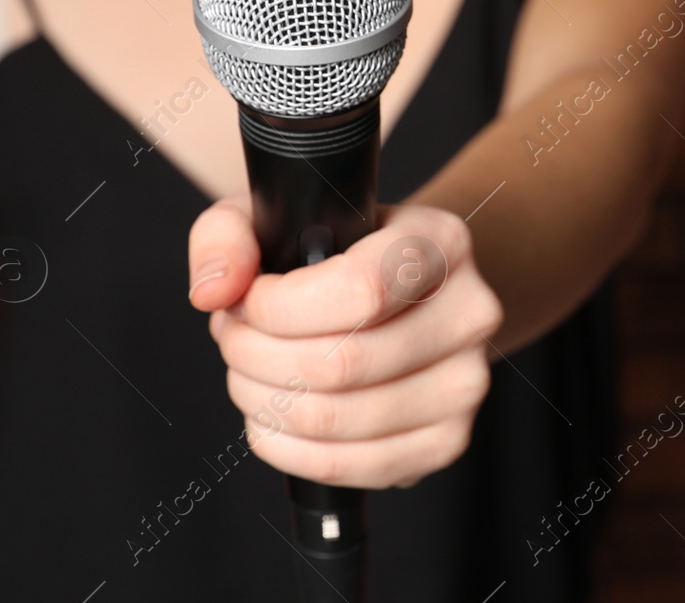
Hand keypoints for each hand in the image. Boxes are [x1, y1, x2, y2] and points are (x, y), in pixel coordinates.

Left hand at [187, 199, 502, 488]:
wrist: (405, 297)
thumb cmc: (336, 254)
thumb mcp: (279, 217)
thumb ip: (228, 235)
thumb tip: (215, 291)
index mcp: (441, 243)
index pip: (361, 290)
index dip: (279, 307)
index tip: (248, 301)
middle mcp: (469, 313)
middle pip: (341, 364)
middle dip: (255, 356)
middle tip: (233, 338)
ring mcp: (464, 384)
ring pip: (335, 420)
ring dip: (262, 402)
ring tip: (248, 373)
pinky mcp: (446, 441)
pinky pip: (347, 467)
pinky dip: (286, 449)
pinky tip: (273, 416)